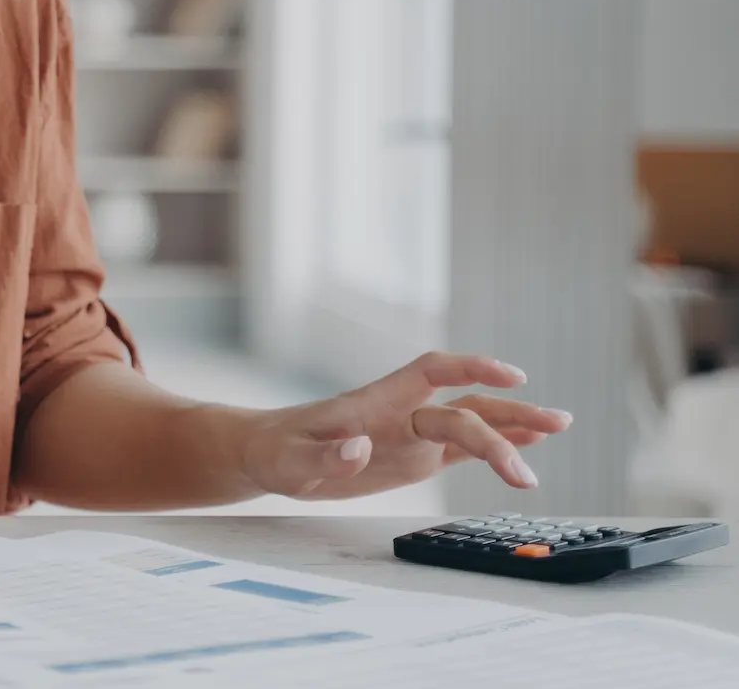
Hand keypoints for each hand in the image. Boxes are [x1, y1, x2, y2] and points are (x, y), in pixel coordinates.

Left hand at [237, 352, 573, 500]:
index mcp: (375, 401)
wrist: (268, 456)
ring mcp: (411, 435)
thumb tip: (359, 450)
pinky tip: (527, 447)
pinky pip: (462, 450)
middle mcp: (401, 413)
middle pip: (462, 407)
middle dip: (507, 415)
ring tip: (559, 428)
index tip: (508, 374)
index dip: (469, 368)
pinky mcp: (414, 458)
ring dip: (513, 427)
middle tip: (554, 426)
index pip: (430, 371)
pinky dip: (496, 447)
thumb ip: (323, 455)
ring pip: (471, 424)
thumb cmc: (274, 451)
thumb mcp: (288, 460)